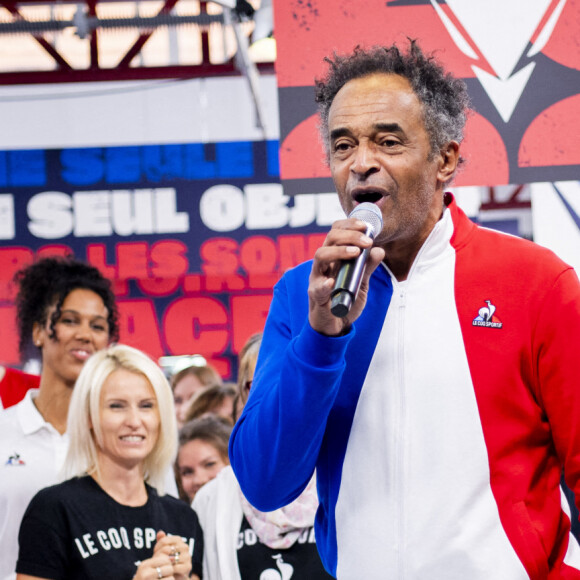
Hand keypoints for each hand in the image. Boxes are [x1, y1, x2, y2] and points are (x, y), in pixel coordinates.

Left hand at [133, 531, 191, 579]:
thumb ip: (162, 541)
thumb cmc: (167, 561)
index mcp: (178, 540)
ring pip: (172, 558)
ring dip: (164, 564)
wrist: (174, 575)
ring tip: (160, 567)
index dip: (157, 547)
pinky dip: (169, 571)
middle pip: (168, 549)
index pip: (164, 541)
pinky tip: (165, 572)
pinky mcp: (188, 567)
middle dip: (160, 556)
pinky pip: (175, 567)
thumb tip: (160, 532)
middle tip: (156, 562)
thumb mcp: (162, 551)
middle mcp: (185, 547)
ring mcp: (187, 556)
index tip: (154, 553)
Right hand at [308, 217, 384, 335]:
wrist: (334, 325)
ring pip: (320, 256)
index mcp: (333, 257)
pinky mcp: (315, 296)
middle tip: (367, 241)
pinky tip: (331, 282)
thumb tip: (379, 250)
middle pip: (329, 239)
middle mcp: (323, 264)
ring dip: (339, 251)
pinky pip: (317, 288)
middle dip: (350, 236)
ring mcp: (317, 279)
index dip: (349, 225)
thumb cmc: (343, 300)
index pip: (336, 232)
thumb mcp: (361, 283)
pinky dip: (324, 285)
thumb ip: (367, 267)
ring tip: (355, 253)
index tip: (365, 226)